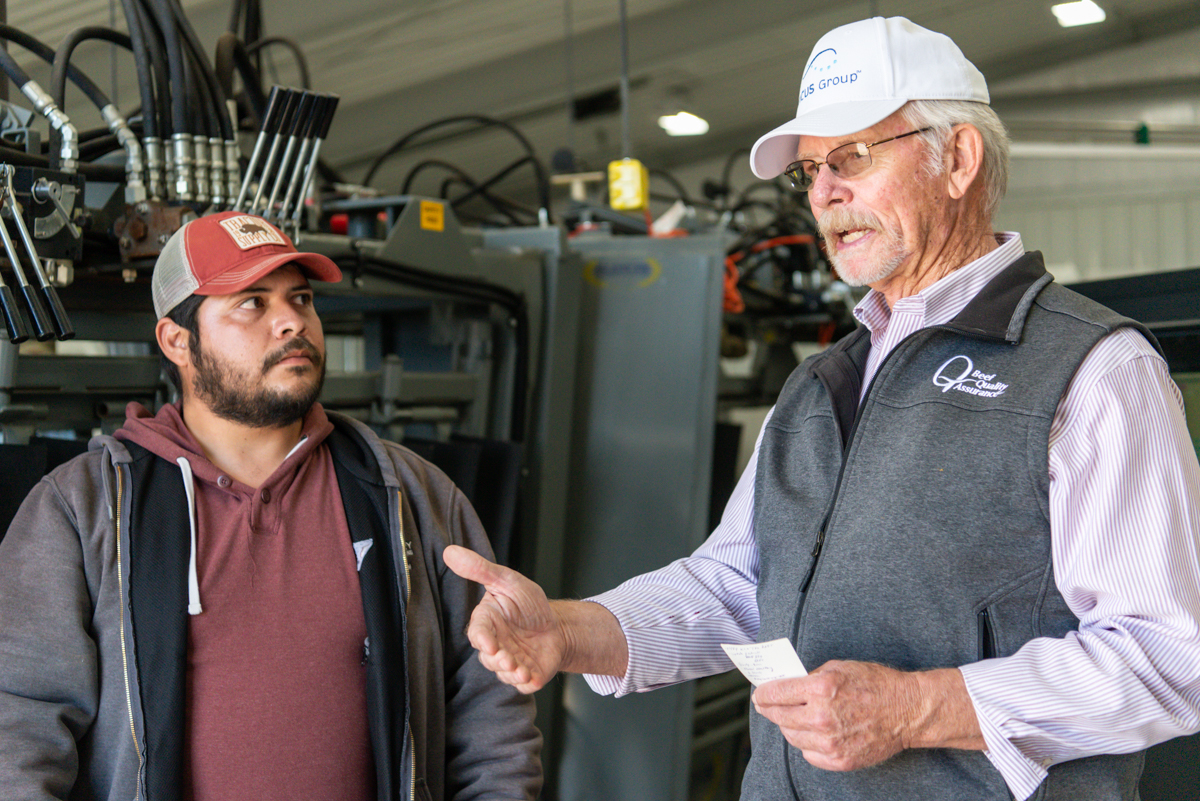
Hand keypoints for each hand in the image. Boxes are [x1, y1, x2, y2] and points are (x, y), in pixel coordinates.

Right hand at [443, 545, 565, 692]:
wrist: (556, 626)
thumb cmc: (528, 603)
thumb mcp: (507, 581)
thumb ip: (480, 570)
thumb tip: (450, 551)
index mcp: (487, 622)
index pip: (478, 633)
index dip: (482, 640)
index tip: (489, 644)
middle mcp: (494, 645)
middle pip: (489, 657)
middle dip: (498, 660)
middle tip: (509, 659)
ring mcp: (508, 662)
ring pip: (503, 673)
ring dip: (512, 672)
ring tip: (522, 669)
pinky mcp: (524, 675)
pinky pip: (521, 684)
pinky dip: (526, 683)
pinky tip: (531, 677)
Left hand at [751, 661, 981, 770]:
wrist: (906, 711)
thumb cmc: (875, 684)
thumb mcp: (839, 668)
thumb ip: (810, 678)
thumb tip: (786, 686)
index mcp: (821, 689)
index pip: (777, 693)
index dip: (763, 694)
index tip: (758, 694)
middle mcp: (822, 717)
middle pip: (779, 716)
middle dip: (769, 709)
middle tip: (766, 706)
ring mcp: (830, 742)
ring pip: (792, 736)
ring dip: (789, 726)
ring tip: (793, 718)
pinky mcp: (839, 760)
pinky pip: (809, 753)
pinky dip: (807, 743)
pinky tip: (814, 733)